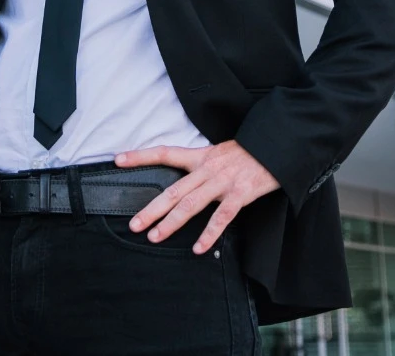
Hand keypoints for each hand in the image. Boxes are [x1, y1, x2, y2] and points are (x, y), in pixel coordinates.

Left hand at [117, 140, 280, 253]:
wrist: (277, 146)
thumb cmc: (249, 153)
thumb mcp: (221, 152)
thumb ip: (203, 166)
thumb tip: (185, 181)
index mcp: (201, 156)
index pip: (165, 153)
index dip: (141, 156)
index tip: (118, 160)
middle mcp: (208, 169)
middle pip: (173, 190)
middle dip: (152, 209)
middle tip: (134, 224)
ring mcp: (223, 182)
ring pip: (191, 204)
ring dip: (171, 222)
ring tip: (155, 236)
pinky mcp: (240, 194)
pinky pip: (222, 217)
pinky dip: (209, 234)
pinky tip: (198, 248)